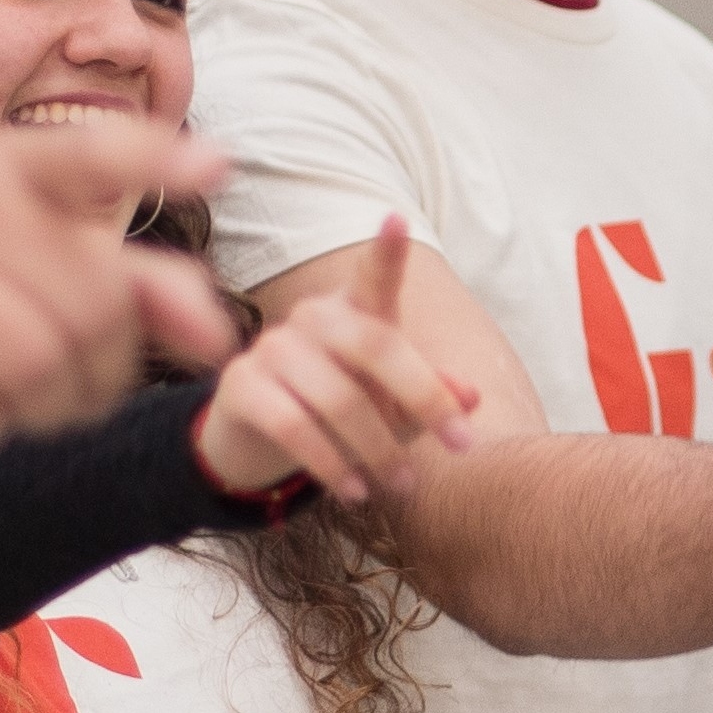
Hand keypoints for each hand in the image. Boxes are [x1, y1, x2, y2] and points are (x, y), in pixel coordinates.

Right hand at [0, 122, 239, 450]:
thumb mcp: (20, 257)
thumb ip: (130, 286)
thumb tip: (218, 335)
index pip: (89, 151)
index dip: (155, 157)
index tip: (217, 168)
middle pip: (86, 309)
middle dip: (99, 372)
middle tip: (72, 391)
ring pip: (30, 366)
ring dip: (42, 410)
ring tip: (19, 403)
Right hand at [194, 216, 480, 503]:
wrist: (255, 441)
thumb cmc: (338, 412)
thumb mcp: (389, 404)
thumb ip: (430, 394)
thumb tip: (470, 397)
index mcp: (352, 311)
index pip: (373, 275)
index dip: (385, 250)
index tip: (397, 220)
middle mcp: (311, 318)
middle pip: (376, 346)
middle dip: (425, 399)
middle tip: (461, 446)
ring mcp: (272, 348)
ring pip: (339, 398)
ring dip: (380, 449)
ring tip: (403, 485)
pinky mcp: (241, 387)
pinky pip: (295, 427)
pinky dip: (332, 465)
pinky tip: (355, 492)